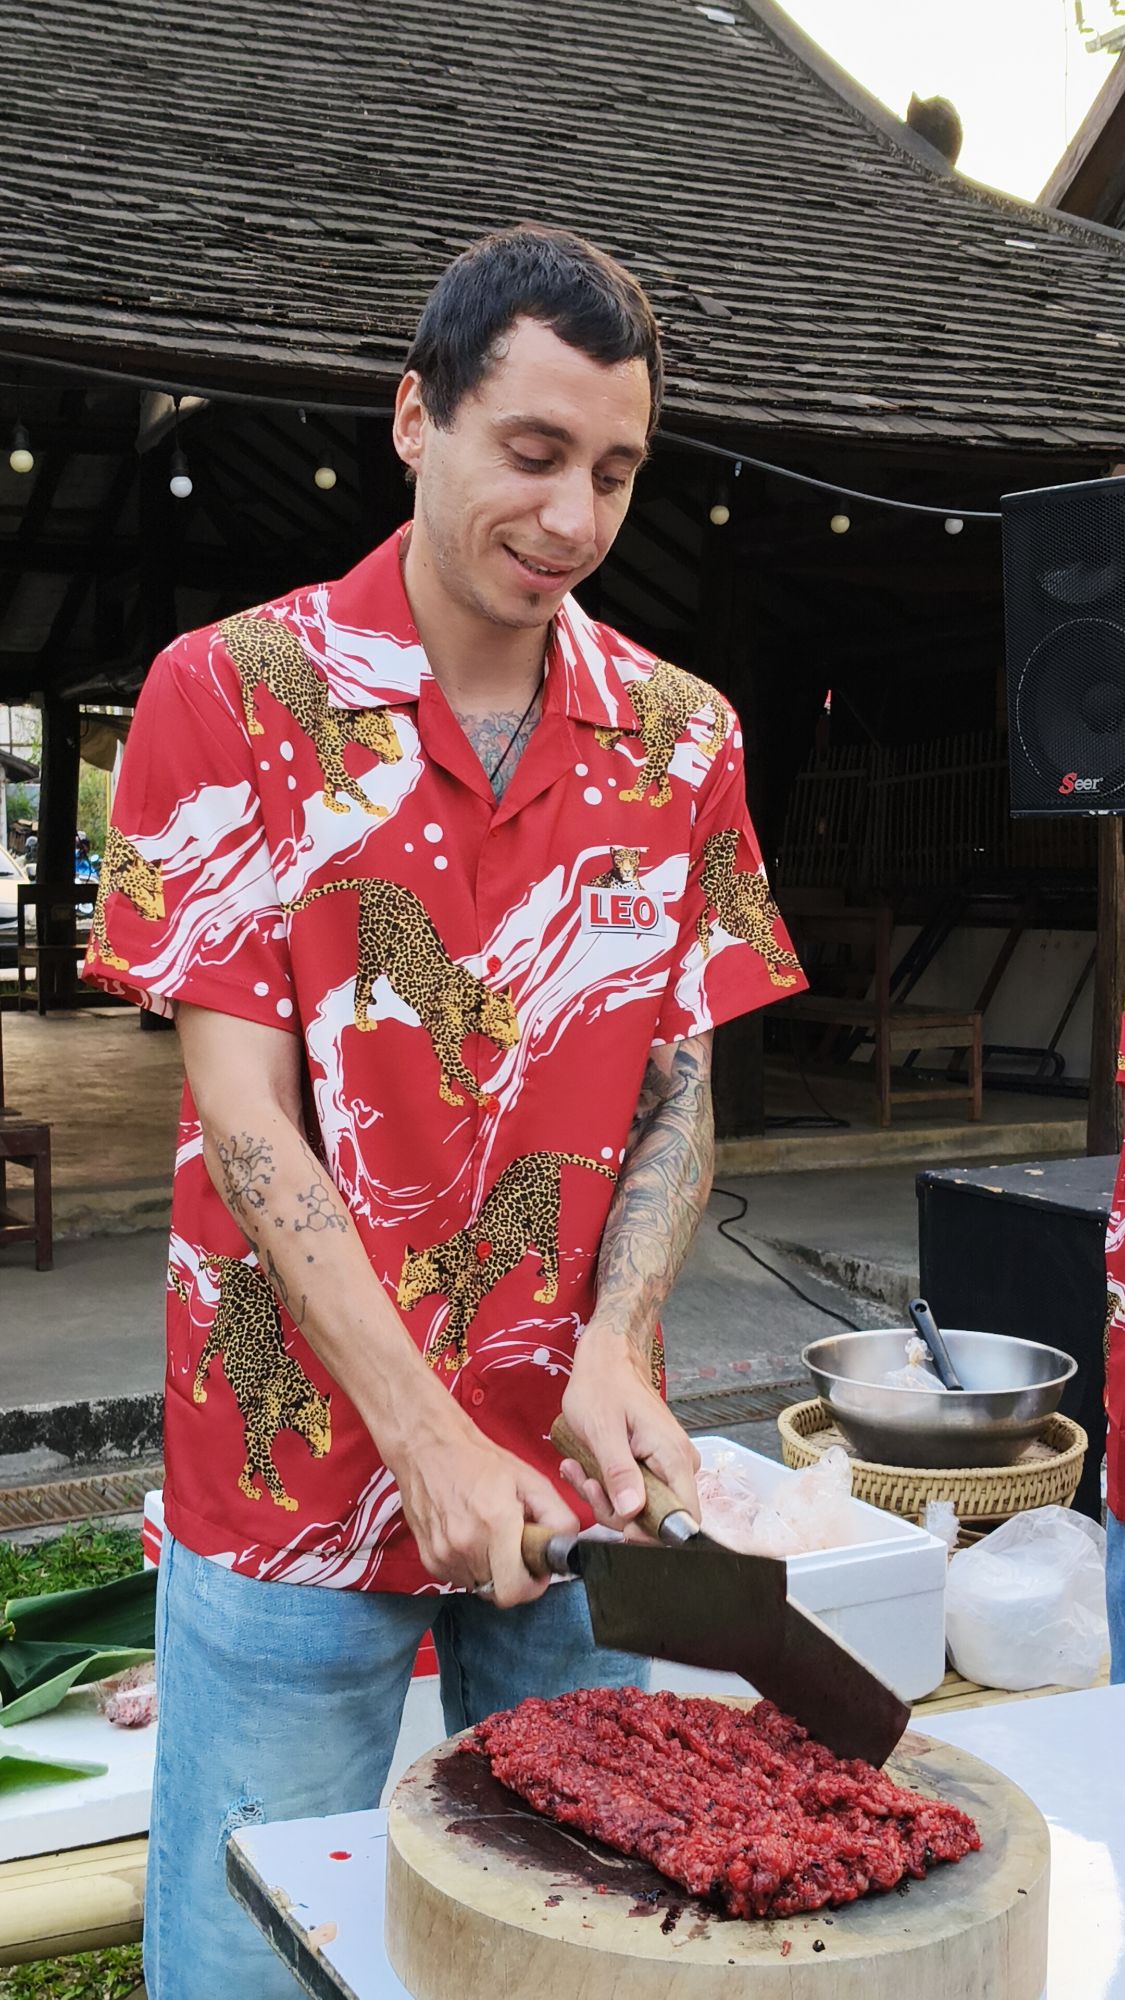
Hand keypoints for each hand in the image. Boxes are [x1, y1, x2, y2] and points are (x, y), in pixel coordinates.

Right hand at [388, 1414, 579, 1608]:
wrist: (427, 1448)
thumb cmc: (480, 1460)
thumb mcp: (529, 1479)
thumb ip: (557, 1515)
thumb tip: (567, 1545)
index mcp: (495, 1523)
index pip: (516, 1590)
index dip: (533, 1584)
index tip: (537, 1569)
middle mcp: (466, 1545)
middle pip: (501, 1592)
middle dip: (515, 1577)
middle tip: (517, 1551)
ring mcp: (444, 1555)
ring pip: (481, 1587)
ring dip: (492, 1571)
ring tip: (491, 1537)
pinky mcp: (430, 1560)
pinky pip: (461, 1579)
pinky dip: (471, 1566)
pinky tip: (472, 1537)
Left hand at [559, 1327, 700, 1535]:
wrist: (607, 1360)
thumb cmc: (602, 1386)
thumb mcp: (602, 1430)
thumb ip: (619, 1473)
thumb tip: (632, 1513)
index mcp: (673, 1457)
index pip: (683, 1519)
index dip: (652, 1535)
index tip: (617, 1527)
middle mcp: (679, 1464)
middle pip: (658, 1519)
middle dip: (616, 1512)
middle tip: (586, 1483)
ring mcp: (668, 1465)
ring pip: (643, 1508)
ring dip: (607, 1499)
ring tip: (579, 1470)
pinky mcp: (655, 1464)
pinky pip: (637, 1492)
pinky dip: (609, 1488)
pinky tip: (585, 1469)